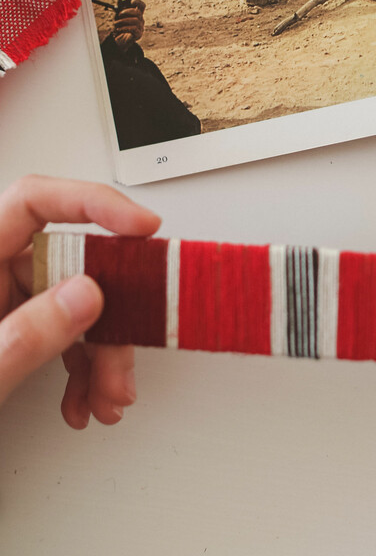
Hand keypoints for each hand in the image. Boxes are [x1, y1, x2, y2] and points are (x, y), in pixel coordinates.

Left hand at [0, 176, 160, 426]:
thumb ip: (25, 335)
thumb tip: (84, 295)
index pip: (34, 202)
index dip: (92, 205)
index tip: (138, 227)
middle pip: (69, 263)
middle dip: (108, 311)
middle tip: (131, 342)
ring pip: (75, 304)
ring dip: (102, 351)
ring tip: (107, 395)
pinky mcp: (9, 332)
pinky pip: (62, 333)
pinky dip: (83, 367)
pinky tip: (84, 398)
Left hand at [112, 0, 144, 50]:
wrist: (120, 41)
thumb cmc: (120, 27)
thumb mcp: (118, 17)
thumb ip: (119, 8)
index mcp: (137, 14)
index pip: (142, 6)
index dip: (138, 2)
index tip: (131, 2)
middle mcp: (141, 20)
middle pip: (138, 12)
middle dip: (127, 11)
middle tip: (119, 14)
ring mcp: (141, 27)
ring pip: (135, 21)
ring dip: (123, 21)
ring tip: (116, 24)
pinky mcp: (138, 34)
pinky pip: (133, 29)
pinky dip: (124, 28)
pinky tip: (118, 29)